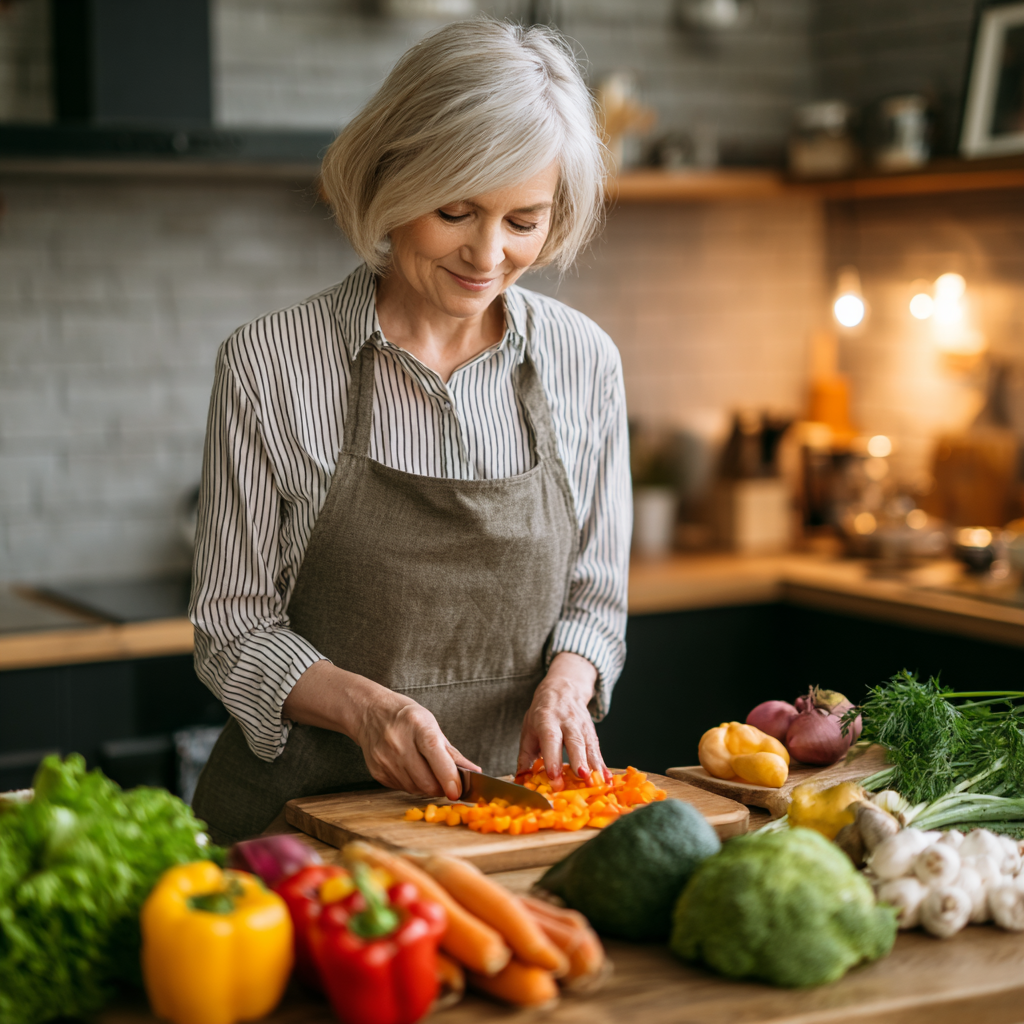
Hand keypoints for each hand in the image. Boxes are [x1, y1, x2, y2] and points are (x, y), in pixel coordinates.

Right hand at [282, 661, 479, 800]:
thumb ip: (452, 752)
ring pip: (415, 788)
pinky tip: (411, 770)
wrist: (369, 713)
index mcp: (416, 724)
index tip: (457, 791)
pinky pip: (402, 788)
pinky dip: (413, 785)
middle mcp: (397, 742)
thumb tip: (474, 772)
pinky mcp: (377, 772)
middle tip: (449, 784)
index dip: (448, 775)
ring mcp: (384, 759)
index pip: (434, 752)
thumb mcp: (431, 724)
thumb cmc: (406, 717)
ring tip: (429, 772)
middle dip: (442, 787)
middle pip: (425, 779)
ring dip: (428, 788)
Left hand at [517, 652, 608, 790]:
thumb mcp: (528, 729)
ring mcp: (582, 726)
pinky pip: (597, 750)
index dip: (552, 757)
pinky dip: (603, 765)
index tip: (553, 775)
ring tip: (598, 782)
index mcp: (547, 719)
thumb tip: (522, 780)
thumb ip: (525, 756)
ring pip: (589, 746)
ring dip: (595, 765)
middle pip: (574, 741)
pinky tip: (607, 779)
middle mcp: (567, 721)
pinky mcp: (592, 732)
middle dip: (579, 760)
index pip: (550, 738)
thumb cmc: (542, 713)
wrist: (563, 689)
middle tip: (582, 777)